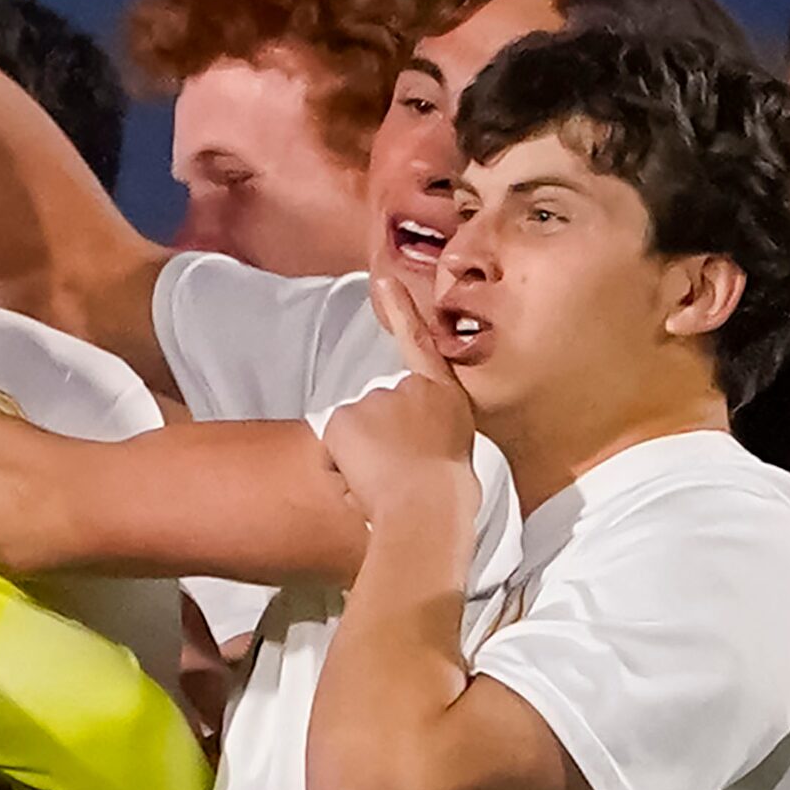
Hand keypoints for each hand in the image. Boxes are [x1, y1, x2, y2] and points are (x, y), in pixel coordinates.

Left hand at [320, 277, 477, 527]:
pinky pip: (334, 446)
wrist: (427, 509)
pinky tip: (364, 479)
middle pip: (379, 408)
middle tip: (401, 471)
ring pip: (356, 429)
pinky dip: (342, 464)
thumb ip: (429, 433)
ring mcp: (373, 400)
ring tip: (386, 480)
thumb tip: (409, 445)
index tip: (385, 280)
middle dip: (380, 437)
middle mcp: (408, 389)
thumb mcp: (455, 453)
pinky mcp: (343, 419)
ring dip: (362, 453)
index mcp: (444, 397)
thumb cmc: (448, 496)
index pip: (419, 344)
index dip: (401, 311)